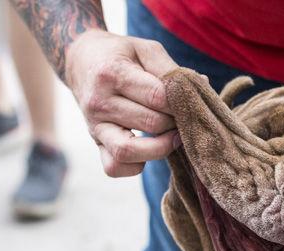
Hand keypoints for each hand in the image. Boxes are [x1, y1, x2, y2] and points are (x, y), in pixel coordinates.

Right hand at [65, 30, 180, 176]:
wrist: (81, 61)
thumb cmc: (120, 55)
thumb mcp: (145, 49)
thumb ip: (171, 69)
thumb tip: (202, 85)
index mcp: (112, 74)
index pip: (157, 96)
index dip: (181, 102)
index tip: (190, 101)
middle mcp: (99, 102)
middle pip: (150, 124)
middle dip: (176, 123)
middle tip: (184, 117)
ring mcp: (95, 126)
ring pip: (128, 151)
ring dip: (160, 148)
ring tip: (173, 137)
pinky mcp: (96, 143)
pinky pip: (114, 167)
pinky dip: (136, 165)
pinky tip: (149, 149)